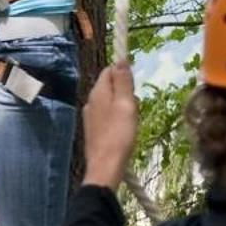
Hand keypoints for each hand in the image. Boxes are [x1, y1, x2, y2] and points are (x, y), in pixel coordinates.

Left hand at [81, 62, 138, 188]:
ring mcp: (90, 116)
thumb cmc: (119, 134)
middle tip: (134, 106)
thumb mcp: (125, 104)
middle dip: (124, 90)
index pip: (108, 71)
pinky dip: (118, 116)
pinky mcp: (94, 129)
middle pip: (109, 85)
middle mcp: (90, 101)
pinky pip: (108, 114)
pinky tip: (125, 129)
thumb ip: (122, 82)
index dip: (123, 72)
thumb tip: (119, 60)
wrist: (106, 166)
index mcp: (97, 93)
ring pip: (109, 101)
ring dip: (123, 104)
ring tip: (131, 119)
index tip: (135, 85)